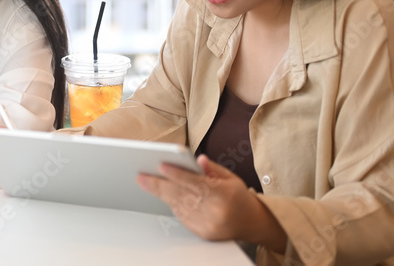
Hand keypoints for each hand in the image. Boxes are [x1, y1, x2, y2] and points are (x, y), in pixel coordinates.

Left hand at [137, 155, 282, 245]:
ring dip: (161, 194)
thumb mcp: (230, 177)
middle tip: (142, 176)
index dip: (176, 173)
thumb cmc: (239, 197)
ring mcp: (208, 224)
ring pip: (178, 206)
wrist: (251, 223)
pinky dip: (171, 204)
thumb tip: (197, 159)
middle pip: (181, 194)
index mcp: (224, 194)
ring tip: (147, 183)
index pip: (194, 182)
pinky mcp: (202, 233)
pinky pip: (181, 216)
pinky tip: (162, 195)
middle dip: (159, 184)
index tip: (161, 165)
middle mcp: (215, 211)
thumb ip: (212, 168)